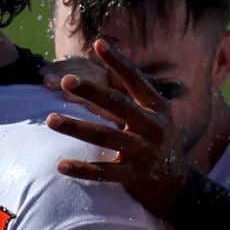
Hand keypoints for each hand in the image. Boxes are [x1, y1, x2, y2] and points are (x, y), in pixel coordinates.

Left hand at [47, 41, 191, 213]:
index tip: (99, 44)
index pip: (135, 80)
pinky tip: (61, 165)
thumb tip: (110, 67)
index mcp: (157, 108)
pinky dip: (82, 169)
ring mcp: (144, 152)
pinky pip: (104, 173)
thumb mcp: (156, 117)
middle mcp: (152, 127)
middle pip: (118, 105)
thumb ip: (134, 97)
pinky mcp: (135, 176)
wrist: (179, 186)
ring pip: (105, 137)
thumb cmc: (159, 143)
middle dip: (92, 92)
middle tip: (67, 80)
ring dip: (76, 127)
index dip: (118, 62)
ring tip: (51, 119)